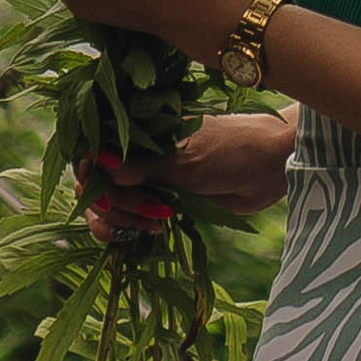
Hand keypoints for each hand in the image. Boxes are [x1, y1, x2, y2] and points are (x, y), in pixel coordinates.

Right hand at [86, 109, 297, 234]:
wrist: (270, 168)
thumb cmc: (232, 151)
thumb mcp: (186, 160)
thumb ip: (142, 167)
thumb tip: (99, 162)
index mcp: (139, 130)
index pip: (90, 151)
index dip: (90, 174)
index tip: (106, 190)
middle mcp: (137, 153)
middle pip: (95, 184)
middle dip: (113, 204)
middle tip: (151, 210)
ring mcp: (147, 178)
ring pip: (108, 207)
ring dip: (121, 220)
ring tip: (156, 223)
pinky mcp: (158, 202)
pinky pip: (128, 220)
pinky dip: (131, 230)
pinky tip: (154, 230)